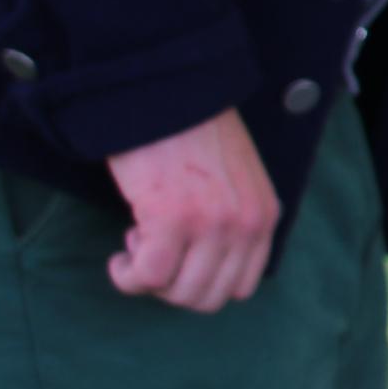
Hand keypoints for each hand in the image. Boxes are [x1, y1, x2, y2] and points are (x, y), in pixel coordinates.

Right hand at [106, 108, 281, 309]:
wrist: (167, 90)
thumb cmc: (191, 131)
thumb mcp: (235, 178)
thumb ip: (233, 219)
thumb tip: (201, 268)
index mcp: (264, 215)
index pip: (241, 287)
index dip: (200, 282)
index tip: (178, 259)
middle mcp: (245, 224)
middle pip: (208, 297)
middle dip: (172, 286)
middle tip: (153, 251)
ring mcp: (212, 223)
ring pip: (178, 293)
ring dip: (150, 279)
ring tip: (139, 241)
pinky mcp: (172, 218)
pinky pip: (148, 276)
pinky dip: (128, 275)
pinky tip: (123, 252)